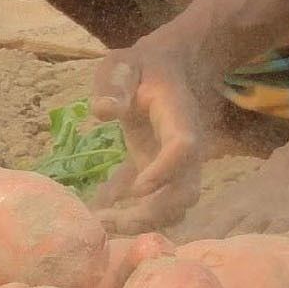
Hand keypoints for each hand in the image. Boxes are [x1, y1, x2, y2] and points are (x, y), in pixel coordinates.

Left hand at [88, 37, 218, 234]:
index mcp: (178, 115)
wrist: (168, 70)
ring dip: (145, 221)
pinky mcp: (163, 173)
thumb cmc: (141, 66)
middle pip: (185, 191)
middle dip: (153, 213)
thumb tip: (103, 111)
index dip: (165, 172)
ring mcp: (178, 164)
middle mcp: (187, 147)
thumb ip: (114, 83)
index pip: (183, 148)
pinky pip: (157, 202)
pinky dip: (133, 213)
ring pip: (176, 205)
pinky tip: (100, 212)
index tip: (135, 190)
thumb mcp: (123, 63)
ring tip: (102, 224)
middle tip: (110, 222)